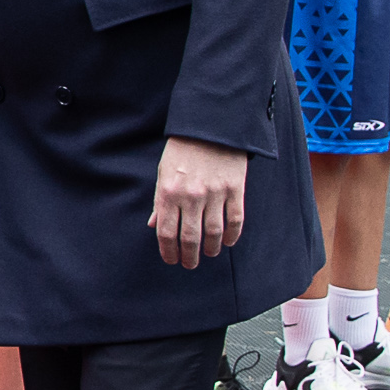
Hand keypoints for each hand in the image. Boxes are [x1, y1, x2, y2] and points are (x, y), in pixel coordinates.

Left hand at [150, 137, 249, 267]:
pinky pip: (235, 220)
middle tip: (190, 264)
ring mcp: (214, 193)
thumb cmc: (183, 149)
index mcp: (168, 192)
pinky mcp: (235, 189)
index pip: (166, 233)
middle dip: (189, 256)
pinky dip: (231, 235)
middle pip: (190, 238)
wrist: (211, 125)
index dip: (168, 252)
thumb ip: (160, 201)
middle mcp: (191, 196)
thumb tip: (154, 225)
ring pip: (213, 233)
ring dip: (211, 249)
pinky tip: (227, 241)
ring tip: (208, 253)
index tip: (171, 260)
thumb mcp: (163, 172)